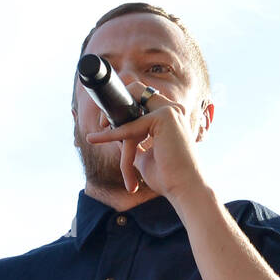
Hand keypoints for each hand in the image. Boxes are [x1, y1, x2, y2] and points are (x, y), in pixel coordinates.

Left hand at [84, 84, 206, 198]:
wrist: (184, 189)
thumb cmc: (168, 177)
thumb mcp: (145, 157)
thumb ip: (133, 144)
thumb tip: (115, 136)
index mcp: (170, 116)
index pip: (141, 100)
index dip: (122, 107)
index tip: (105, 122)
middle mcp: (172, 109)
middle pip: (136, 90)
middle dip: (116, 103)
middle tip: (101, 123)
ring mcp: (170, 110)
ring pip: (130, 109)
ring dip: (115, 128)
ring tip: (99, 137)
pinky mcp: (165, 117)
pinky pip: (130, 126)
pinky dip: (112, 135)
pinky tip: (94, 138)